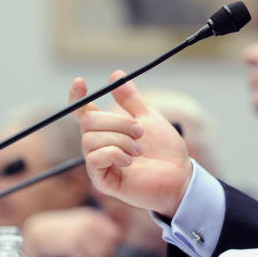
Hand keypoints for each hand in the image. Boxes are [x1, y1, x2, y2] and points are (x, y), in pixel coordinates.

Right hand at [22, 206, 122, 256]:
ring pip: (100, 254)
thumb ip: (101, 224)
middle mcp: (87, 225)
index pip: (114, 231)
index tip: (114, 249)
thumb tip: (120, 233)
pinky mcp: (69, 248)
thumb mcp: (84, 219)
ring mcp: (78, 236)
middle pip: (109, 243)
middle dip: (111, 254)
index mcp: (92, 217)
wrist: (41, 232)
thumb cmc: (67, 228)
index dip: (117, 242)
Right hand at [70, 71, 193, 216]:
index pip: (83, 112)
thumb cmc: (165, 149)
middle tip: (140, 132)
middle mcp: (99, 146)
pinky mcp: (103, 181)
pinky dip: (114, 153)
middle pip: (88, 122)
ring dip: (120, 140)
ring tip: (139, 150)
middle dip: (117, 122)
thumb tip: (116, 75)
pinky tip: (130, 160)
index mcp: (107, 130)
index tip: (80, 81)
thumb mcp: (148, 117)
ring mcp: (99, 164)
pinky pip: (94, 159)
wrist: (179, 174)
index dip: (77, 97)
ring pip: (90, 140)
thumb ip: (131, 99)